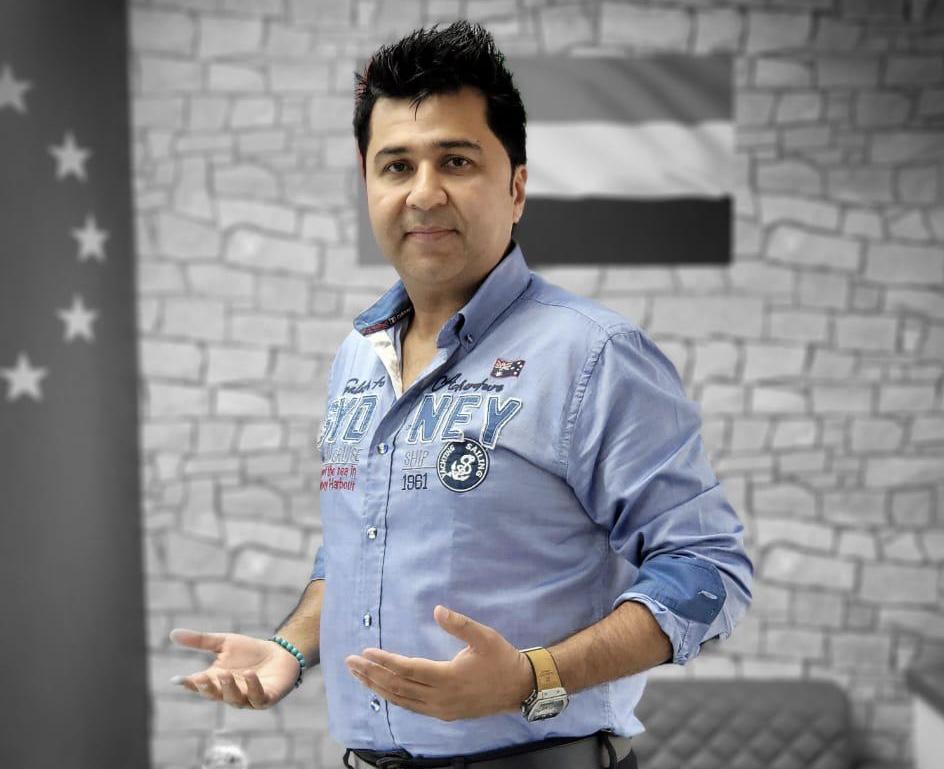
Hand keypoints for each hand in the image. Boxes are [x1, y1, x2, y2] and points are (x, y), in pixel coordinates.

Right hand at [169, 629, 300, 709]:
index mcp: (217, 681)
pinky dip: (253, 687)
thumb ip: (200, 640)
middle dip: (207, 688)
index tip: (177, 679)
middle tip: (201, 677)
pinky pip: (258, 697)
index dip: (188, 683)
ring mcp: (248, 698)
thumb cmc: (250, 651)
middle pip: (215, 695)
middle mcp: (230, 693)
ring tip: (224, 673)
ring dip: (228, 688)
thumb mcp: (224, 642)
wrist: (280, 653)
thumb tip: (171, 633)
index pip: (199, 685)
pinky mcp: (266, 698)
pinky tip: (250, 674)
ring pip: (234, 699)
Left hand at [345, 606, 534, 720]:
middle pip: (397, 687)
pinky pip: (411, 707)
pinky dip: (393, 697)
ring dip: (377, 687)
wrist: (519, 688)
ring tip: (358, 676)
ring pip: (401, 700)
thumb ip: (459, 624)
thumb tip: (437, 609)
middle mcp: (439, 698)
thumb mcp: (484, 636)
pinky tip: (383, 690)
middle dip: (371, 674)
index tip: (365, 652)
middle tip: (349, 662)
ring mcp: (441, 709)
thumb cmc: (502, 659)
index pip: (406, 669)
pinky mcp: (444, 713)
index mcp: (447, 677)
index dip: (384, 661)